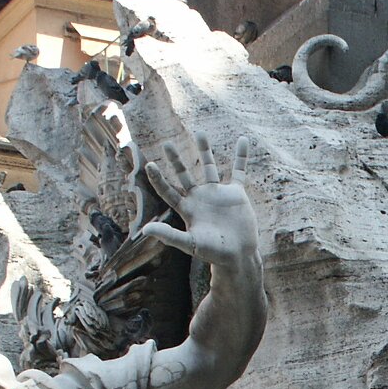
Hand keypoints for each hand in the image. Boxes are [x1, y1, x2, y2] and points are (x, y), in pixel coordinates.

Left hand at [141, 134, 260, 270]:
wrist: (239, 256)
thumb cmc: (214, 253)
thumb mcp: (190, 244)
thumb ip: (169, 236)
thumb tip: (145, 230)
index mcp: (187, 208)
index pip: (169, 191)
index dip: (159, 179)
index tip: (150, 165)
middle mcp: (200, 198)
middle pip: (185, 175)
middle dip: (176, 160)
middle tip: (166, 144)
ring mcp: (218, 194)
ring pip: (210, 167)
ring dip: (205, 150)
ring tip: (200, 132)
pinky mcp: (236, 194)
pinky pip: (239, 171)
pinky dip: (241, 156)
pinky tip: (243, 141)